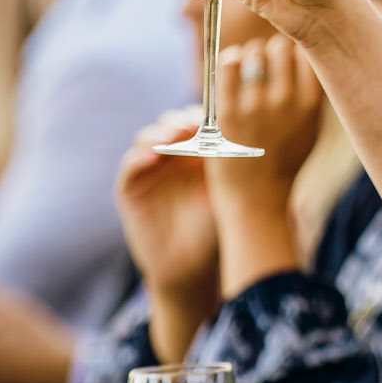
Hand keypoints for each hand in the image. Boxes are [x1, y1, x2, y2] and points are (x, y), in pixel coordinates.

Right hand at [115, 109, 219, 303]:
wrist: (191, 266)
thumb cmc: (215, 229)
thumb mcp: (225, 192)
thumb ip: (230, 164)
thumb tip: (251, 130)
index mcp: (197, 153)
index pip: (197, 122)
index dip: (204, 116)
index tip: (217, 117)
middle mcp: (171, 156)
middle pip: (171, 123)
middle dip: (181, 120)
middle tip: (194, 123)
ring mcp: (149, 169)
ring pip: (148, 137)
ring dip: (160, 133)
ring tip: (175, 135)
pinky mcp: (130, 187)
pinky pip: (130, 164)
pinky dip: (139, 156)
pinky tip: (153, 156)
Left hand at [209, 35, 322, 202]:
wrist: (257, 196)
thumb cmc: (284, 161)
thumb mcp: (311, 130)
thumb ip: (311, 96)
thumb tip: (302, 56)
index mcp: (311, 106)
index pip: (309, 54)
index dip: (298, 52)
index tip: (290, 59)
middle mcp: (286, 102)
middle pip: (281, 47)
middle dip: (272, 51)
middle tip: (266, 62)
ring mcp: (256, 106)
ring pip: (254, 53)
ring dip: (250, 55)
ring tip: (248, 67)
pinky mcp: (228, 112)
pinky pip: (229, 65)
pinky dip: (230, 60)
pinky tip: (232, 66)